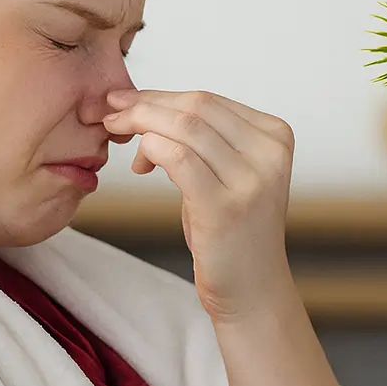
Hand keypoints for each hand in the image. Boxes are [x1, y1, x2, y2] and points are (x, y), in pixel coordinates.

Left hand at [103, 89, 295, 322]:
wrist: (251, 289)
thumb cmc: (228, 228)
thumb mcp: (224, 171)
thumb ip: (200, 136)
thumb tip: (141, 102)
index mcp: (274, 135)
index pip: (207, 99)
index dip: (158, 96)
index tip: (124, 102)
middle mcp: (270, 153)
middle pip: (195, 106)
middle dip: (144, 105)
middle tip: (112, 115)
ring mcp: (252, 180)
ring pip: (184, 127)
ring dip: (140, 125)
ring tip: (118, 136)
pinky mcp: (226, 207)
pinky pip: (178, 158)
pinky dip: (149, 151)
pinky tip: (139, 165)